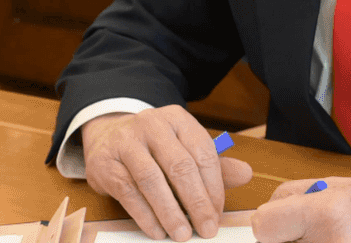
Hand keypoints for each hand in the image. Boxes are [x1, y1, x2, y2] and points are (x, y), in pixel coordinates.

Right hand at [81, 105, 253, 240]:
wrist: (106, 135)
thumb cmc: (154, 146)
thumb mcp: (184, 147)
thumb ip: (214, 164)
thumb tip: (246, 174)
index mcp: (178, 119)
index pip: (203, 153)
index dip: (214, 186)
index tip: (218, 213)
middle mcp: (152, 125)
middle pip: (180, 166)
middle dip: (196, 202)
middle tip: (207, 228)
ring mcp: (126, 142)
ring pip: (152, 180)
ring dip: (170, 212)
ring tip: (183, 234)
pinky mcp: (105, 163)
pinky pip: (128, 192)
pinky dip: (145, 215)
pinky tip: (158, 231)